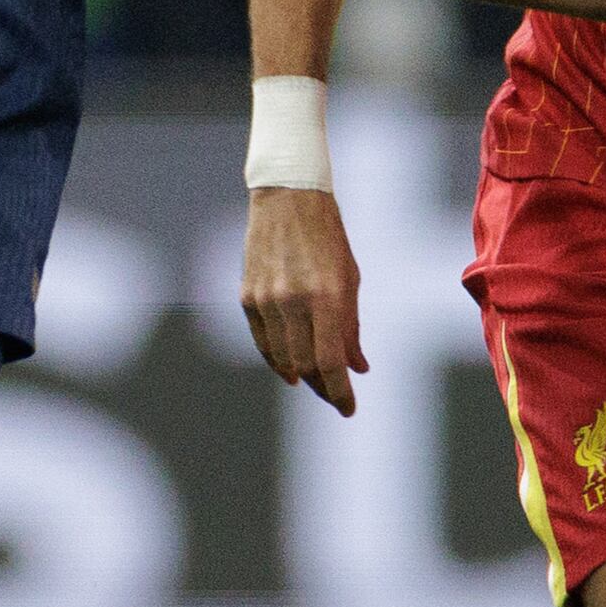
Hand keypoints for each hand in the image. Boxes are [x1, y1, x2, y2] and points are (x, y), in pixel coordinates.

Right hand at [241, 187, 368, 414]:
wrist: (287, 197)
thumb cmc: (327, 237)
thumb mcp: (349, 279)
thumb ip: (351, 326)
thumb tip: (357, 367)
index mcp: (326, 295)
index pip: (331, 361)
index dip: (341, 392)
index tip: (349, 409)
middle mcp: (293, 300)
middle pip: (305, 365)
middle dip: (322, 387)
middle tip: (335, 397)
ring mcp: (267, 299)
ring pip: (281, 357)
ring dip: (300, 376)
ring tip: (314, 383)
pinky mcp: (248, 295)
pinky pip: (262, 341)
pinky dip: (276, 359)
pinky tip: (289, 368)